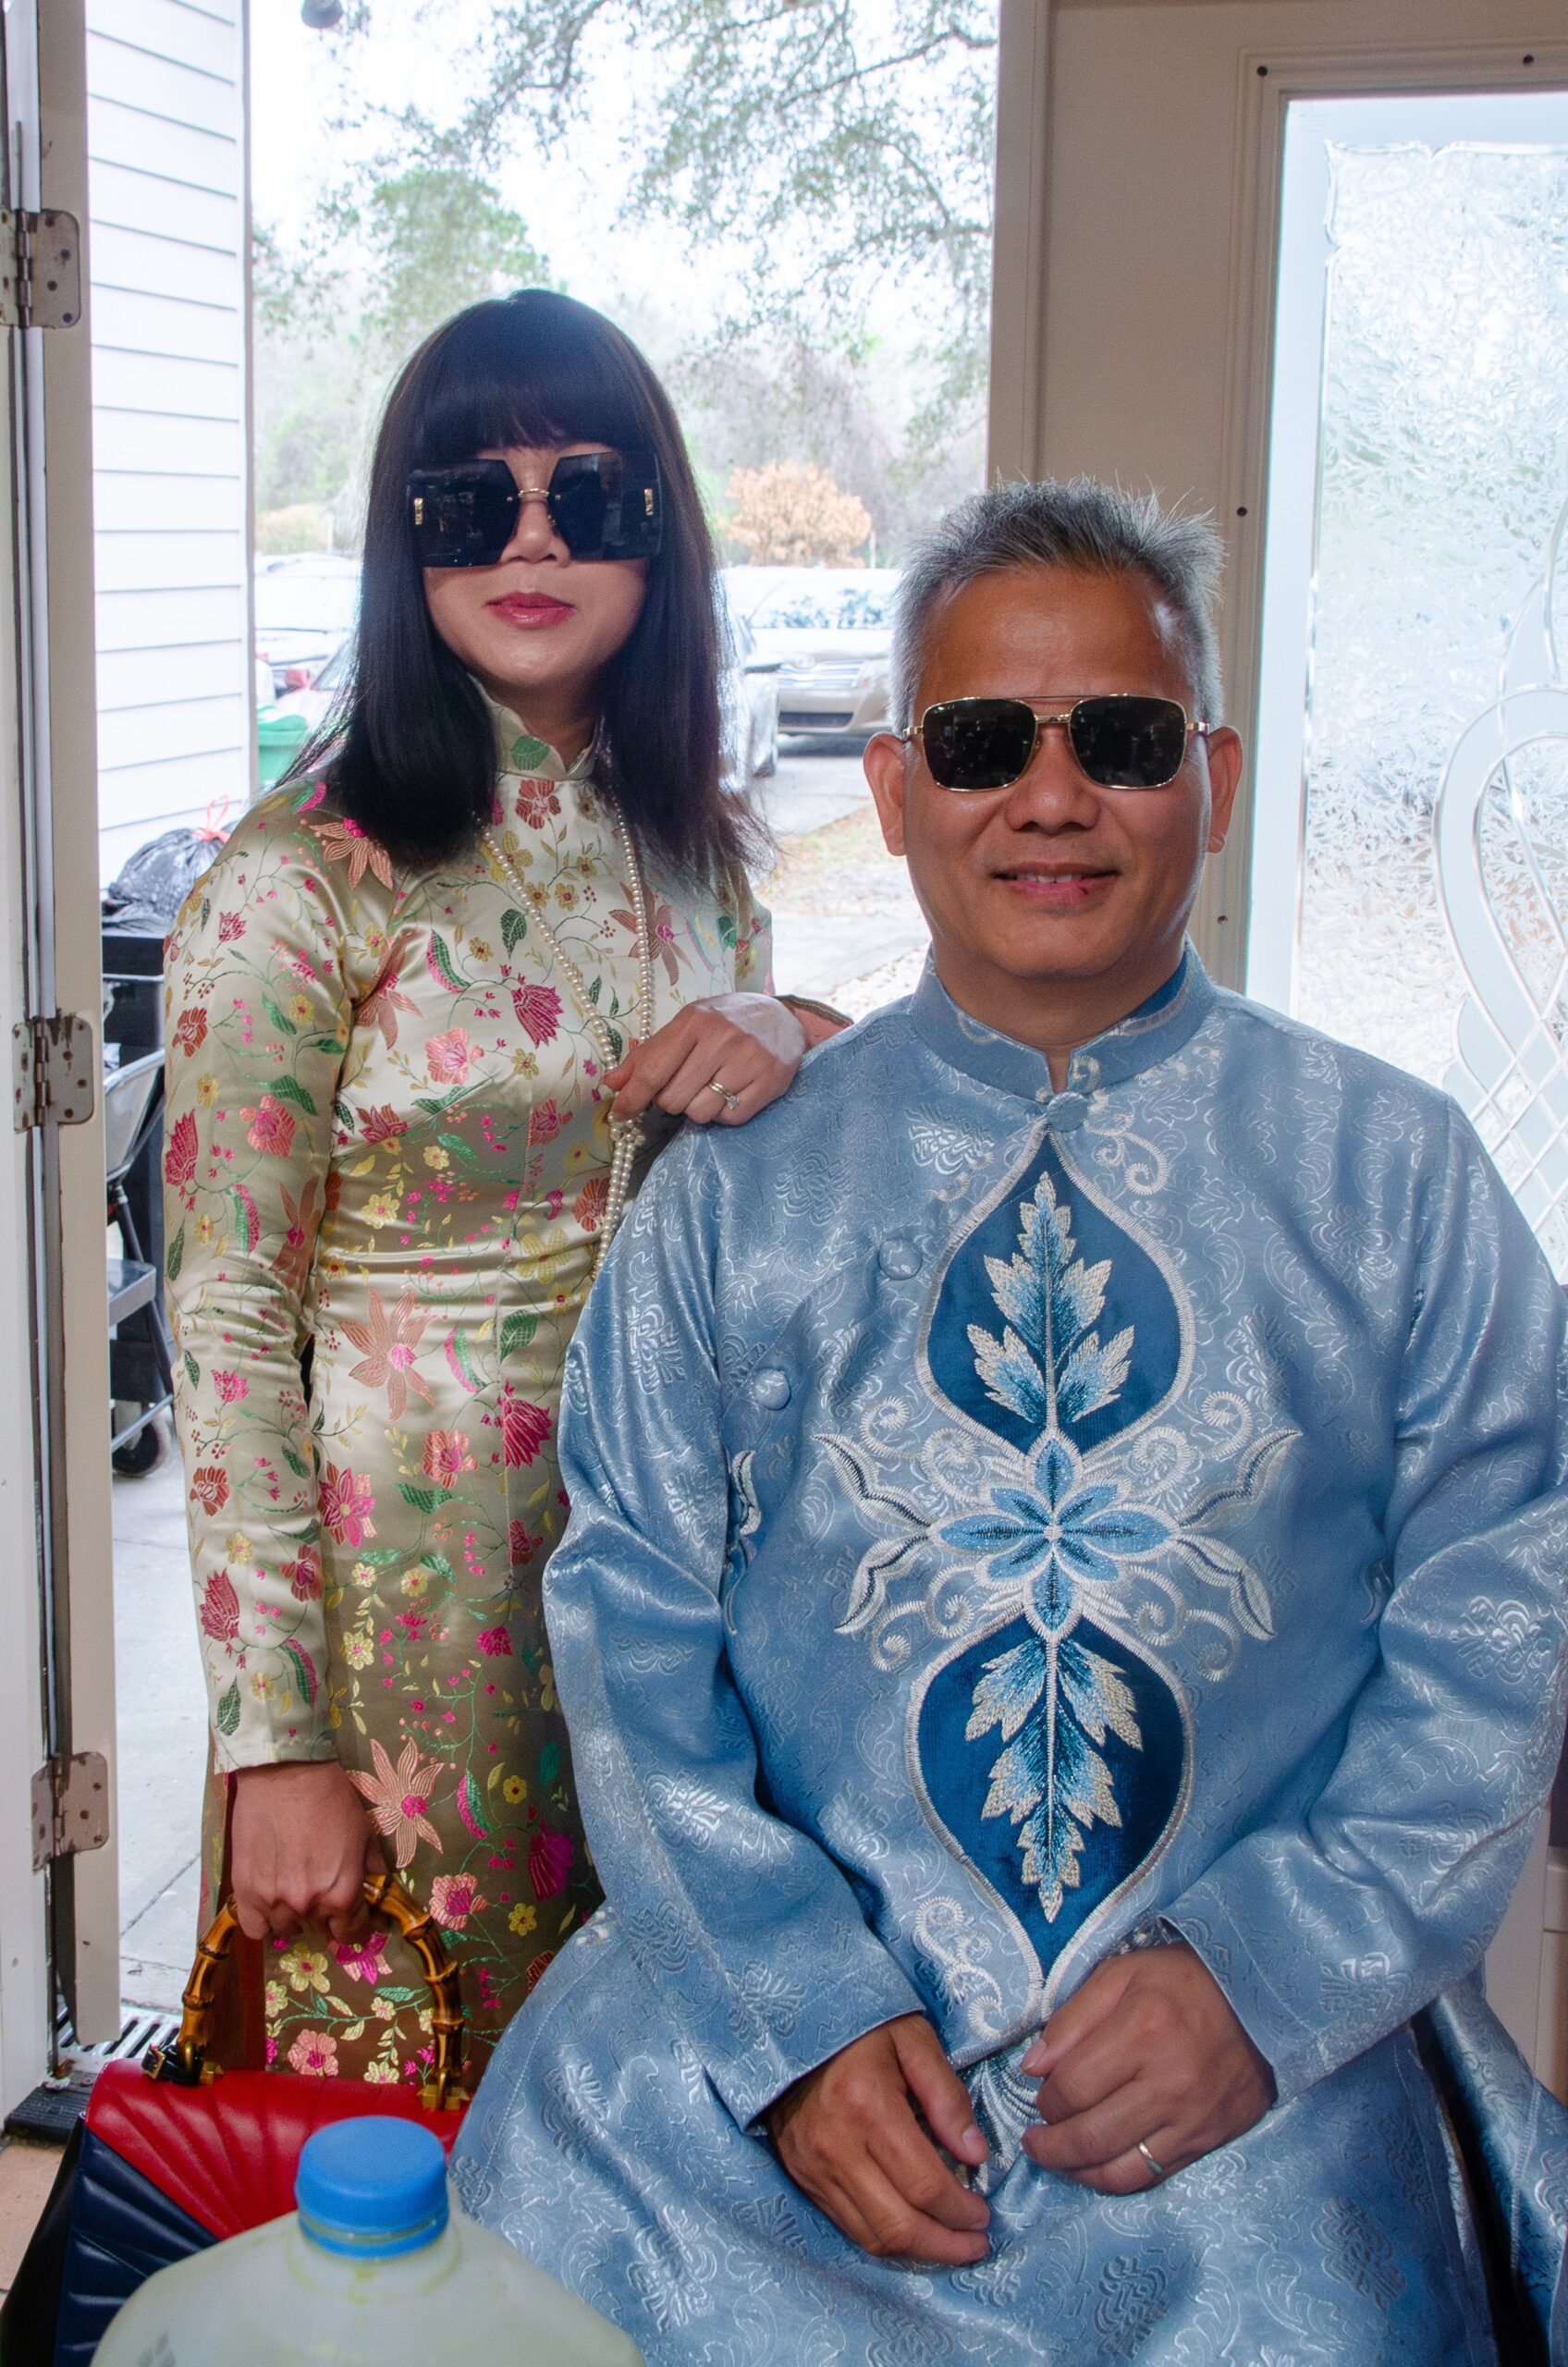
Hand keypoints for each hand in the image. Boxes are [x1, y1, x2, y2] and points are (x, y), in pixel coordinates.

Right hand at [230, 1760, 383, 1943]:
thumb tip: (379, 1890)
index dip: (359, 1927)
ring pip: (288, 1930)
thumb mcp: (365, 1832)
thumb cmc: (330, 1798)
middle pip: (321, 1932)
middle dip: (329, 1919)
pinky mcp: (244, 1891)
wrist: (284, 1773)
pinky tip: (272, 1903)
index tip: (359, 1919)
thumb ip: (373, 1869)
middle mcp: (306, 1905)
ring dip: (297, 1918)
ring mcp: (271, 1901)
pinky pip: (254, 1928)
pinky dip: (264, 1921)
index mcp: (341, 1894)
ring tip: (298, 1893)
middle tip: (328, 1897)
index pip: (352, 1933)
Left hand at [602, 993, 805, 1126]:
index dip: (631, 1098)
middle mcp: (722, 1040)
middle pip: (673, 1100)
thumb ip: (649, 1054)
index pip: (652, 1072)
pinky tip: (731, 1092)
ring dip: (697, 1108)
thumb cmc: (726, 1022)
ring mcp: (748, 1062)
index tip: (620, 1114)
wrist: (784, 1019)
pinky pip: (729, 1119)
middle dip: (670, 1100)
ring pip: (699, 1114)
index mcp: (695, 1022)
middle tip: (684, 1085)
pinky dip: (723, 1113)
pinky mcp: (770, 1083)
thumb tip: (613, 1083)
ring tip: (710, 1087)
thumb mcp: (687, 1025)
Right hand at [766, 2014, 990, 2264]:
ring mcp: (814, 2168)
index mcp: (869, 2107)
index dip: (961, 2210)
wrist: (790, 2026)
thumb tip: (976, 2156)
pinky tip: (911, 2230)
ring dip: (918, 2251)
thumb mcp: (913, 2039)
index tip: (985, 2214)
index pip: (924, 2184)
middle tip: (976, 2244)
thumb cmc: (861, 2027)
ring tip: (950, 2244)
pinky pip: (848, 2226)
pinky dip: (884, 2238)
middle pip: (899, 2225)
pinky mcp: (802, 2177)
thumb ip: (947, 2097)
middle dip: (946, 2245)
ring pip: (872, 2237)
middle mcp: (837, 2147)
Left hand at [1020, 1942, 1274, 2191]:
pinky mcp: (1208, 2140)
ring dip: (1077, 2170)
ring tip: (1057, 2159)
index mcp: (1142, 2031)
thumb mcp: (1121, 1975)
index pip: (1073, 2087)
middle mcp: (1168, 2082)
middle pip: (1091, 2135)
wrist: (1260, 2002)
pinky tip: (1096, 2168)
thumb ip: (1072, 2019)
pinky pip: (1153, 2176)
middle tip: (1034, 2141)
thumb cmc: (1182, 1982)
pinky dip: (1116, 2179)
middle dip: (1051, 2145)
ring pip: (1119, 2168)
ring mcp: (1191, 2119)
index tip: (1038, 2095)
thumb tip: (1032, 2068)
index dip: (1045, 2099)